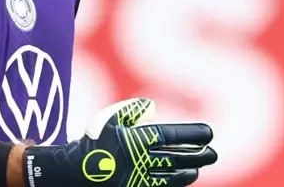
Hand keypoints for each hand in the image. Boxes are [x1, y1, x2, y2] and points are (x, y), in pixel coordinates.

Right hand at [22, 98, 217, 185]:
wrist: (70, 174)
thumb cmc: (89, 144)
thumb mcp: (106, 122)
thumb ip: (129, 112)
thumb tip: (151, 105)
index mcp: (133, 140)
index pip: (171, 136)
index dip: (192, 134)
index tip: (209, 133)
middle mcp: (138, 160)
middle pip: (177, 157)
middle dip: (198, 155)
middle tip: (213, 152)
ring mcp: (138, 178)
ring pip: (172, 176)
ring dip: (188, 170)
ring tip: (198, 167)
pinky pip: (160, 186)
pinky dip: (173, 182)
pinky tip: (181, 179)